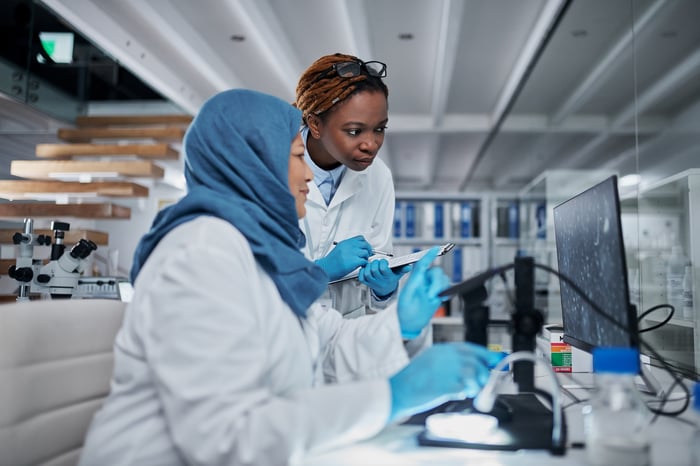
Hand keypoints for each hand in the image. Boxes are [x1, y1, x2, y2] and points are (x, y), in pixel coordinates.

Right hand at [315, 236, 371, 280]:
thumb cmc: (330, 263)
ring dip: (366, 258)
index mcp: (345, 243)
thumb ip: (347, 248)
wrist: (325, 269)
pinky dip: (365, 264)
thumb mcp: (338, 250)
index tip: (365, 248)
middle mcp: (349, 246)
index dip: (364, 243)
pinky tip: (361, 266)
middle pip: (365, 244)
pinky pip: (365, 261)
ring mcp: (352, 253)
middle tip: (367, 254)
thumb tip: (356, 249)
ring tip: (362, 261)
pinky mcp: (354, 261)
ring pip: (366, 252)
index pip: (360, 238)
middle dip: (368, 250)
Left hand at [358, 259, 411, 298]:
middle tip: (377, 261)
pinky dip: (362, 271)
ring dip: (368, 267)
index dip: (382, 262)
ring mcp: (372, 283)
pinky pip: (361, 277)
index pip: (383, 269)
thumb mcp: (399, 274)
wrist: (386, 289)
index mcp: (388, 278)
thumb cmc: (391, 278)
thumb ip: (403, 269)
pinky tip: (366, 268)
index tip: (384, 261)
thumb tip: (408, 266)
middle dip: (375, 263)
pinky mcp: (366, 283)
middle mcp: (380, 281)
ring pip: (367, 273)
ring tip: (372, 264)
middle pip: (374, 270)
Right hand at [387, 343, 503, 421]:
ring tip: (462, 390)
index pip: (473, 349)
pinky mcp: (449, 384)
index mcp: (443, 349)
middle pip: (479, 362)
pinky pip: (467, 389)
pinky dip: (464, 393)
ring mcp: (449, 369)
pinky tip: (453, 393)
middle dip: (485, 374)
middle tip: (482, 383)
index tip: (497, 362)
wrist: (398, 390)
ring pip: (476, 376)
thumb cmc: (413, 380)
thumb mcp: (432, 363)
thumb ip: (453, 364)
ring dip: (474, 386)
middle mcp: (448, 356)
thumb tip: (475, 369)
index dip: (487, 356)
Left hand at [396, 247, 448, 338]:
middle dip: (436, 283)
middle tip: (432, 295)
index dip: (429, 255)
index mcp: (414, 280)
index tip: (436, 248)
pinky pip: (447, 287)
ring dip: (440, 288)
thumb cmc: (405, 311)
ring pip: (443, 279)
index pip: (423, 264)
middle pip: (436, 272)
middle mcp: (423, 282)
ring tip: (432, 299)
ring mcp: (431, 288)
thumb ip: (415, 280)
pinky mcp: (437, 295)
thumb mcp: (408, 294)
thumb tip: (422, 268)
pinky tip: (441, 298)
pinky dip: (446, 291)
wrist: (410, 324)